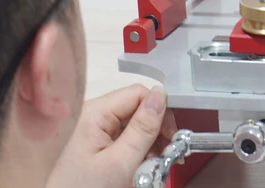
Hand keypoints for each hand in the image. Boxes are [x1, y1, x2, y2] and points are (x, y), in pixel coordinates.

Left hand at [47, 84, 177, 187]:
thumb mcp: (120, 163)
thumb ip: (142, 129)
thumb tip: (160, 95)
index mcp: (95, 112)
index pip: (138, 93)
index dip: (160, 112)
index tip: (171, 137)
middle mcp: (93, 116)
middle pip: (137, 110)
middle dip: (156, 132)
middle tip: (167, 156)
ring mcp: (93, 131)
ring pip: (134, 127)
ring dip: (149, 146)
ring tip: (152, 168)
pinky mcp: (95, 145)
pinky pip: (124, 140)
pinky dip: (137, 154)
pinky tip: (140, 169)